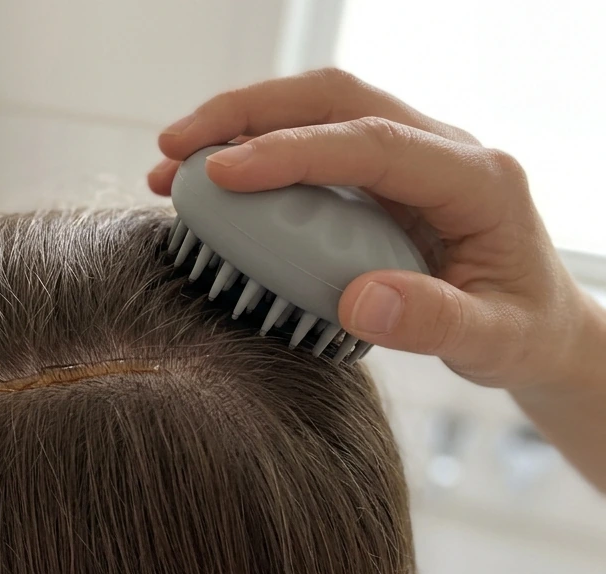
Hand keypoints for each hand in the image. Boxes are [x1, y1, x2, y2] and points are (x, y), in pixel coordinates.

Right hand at [148, 68, 603, 392]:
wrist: (537, 326)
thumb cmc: (519, 331)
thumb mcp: (492, 339)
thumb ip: (433, 320)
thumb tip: (357, 297)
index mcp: (474, 178)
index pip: (372, 142)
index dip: (292, 151)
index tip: (223, 173)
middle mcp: (441, 149)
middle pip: (334, 99)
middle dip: (247, 113)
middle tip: (174, 150)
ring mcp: (409, 155)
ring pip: (316, 111)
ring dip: (240, 127)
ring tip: (172, 170)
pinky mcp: (381, 174)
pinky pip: (312, 146)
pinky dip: (255, 155)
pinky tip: (212, 186)